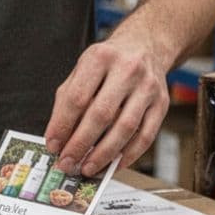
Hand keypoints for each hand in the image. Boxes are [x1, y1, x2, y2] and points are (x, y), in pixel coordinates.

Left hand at [43, 34, 171, 176]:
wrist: (146, 46)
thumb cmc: (109, 63)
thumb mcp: (83, 70)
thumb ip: (67, 100)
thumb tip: (57, 138)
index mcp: (100, 57)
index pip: (77, 97)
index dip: (62, 125)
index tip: (53, 145)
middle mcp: (127, 69)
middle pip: (101, 114)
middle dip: (81, 144)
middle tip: (68, 163)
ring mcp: (148, 87)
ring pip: (125, 128)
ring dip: (104, 154)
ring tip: (88, 168)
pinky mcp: (162, 103)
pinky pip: (146, 136)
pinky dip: (128, 155)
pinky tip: (113, 164)